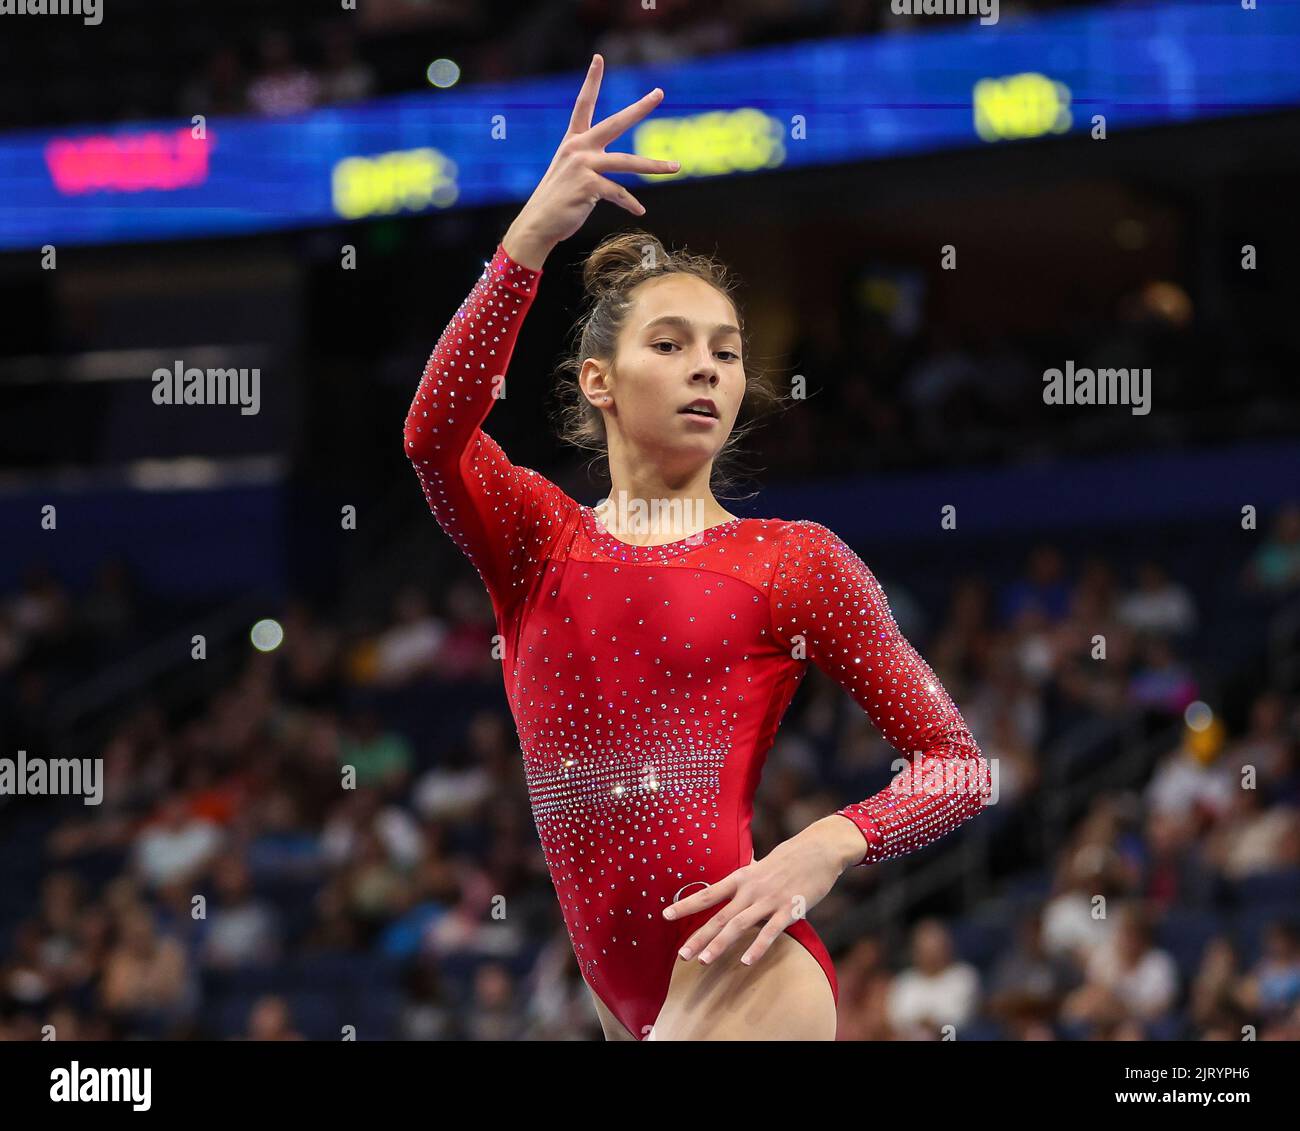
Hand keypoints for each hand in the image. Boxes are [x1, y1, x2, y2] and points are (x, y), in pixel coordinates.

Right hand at [502, 54, 680, 268]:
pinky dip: (631, 204)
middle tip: (658, 92)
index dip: (591, 80)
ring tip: (676, 166)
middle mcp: (578, 148)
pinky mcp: (590, 186)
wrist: (539, 224)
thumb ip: (589, 165)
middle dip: (639, 107)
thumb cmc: (556, 202)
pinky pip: (619, 193)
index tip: (598, 58)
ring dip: (654, 165)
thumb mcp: (569, 175)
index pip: (584, 105)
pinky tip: (639, 211)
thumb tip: (611, 172)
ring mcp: (584, 166)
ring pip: (627, 162)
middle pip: (615, 122)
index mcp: (573, 141)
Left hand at [662, 816, 865, 965]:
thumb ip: (746, 877)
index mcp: (741, 878)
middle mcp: (751, 889)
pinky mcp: (789, 909)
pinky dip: (758, 947)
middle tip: (681, 955)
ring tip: (703, 961)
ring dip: (720, 944)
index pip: (708, 893)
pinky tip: (747, 962)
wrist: (819, 849)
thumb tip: (732, 883)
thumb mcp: (761, 865)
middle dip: (699, 936)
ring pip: (739, 925)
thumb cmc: (789, 858)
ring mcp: (769, 900)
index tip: (665, 915)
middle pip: (720, 916)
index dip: (686, 904)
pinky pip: (771, 931)